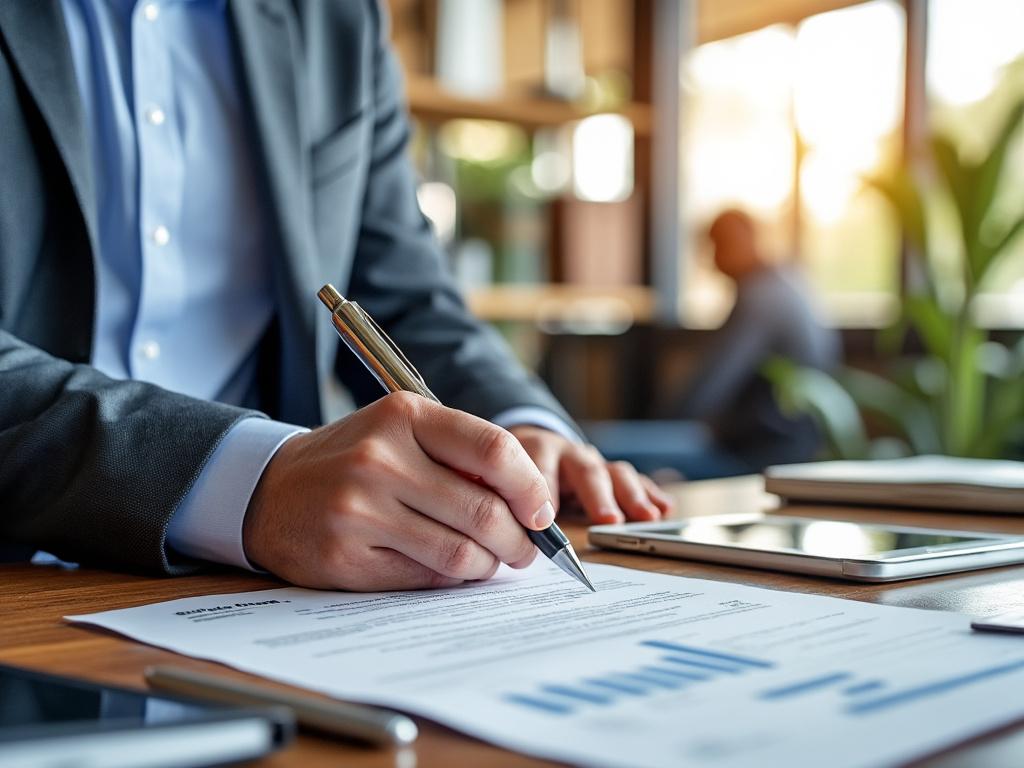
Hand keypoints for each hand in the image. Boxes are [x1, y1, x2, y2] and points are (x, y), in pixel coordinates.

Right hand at [244, 393, 553, 590]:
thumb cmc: (352, 459)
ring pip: (460, 553)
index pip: (493, 451)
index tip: (542, 513)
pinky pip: (424, 578)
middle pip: (484, 511)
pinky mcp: (346, 556)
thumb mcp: (401, 432)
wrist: (269, 489)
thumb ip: (459, 455)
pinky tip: (445, 568)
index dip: (531, 488)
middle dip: (519, 541)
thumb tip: (528, 505)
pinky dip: (448, 579)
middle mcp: (381, 459)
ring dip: (487, 565)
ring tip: (489, 561)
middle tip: (525, 551)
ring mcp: (360, 509)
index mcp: (404, 416)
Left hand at [508, 426, 673, 523]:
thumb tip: (514, 538)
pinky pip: (637, 481)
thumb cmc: (516, 476)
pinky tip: (665, 509)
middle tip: (609, 521)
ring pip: (616, 474)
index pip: (539, 468)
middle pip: (586, 470)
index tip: (549, 521)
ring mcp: (595, 463)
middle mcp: (570, 454)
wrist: (533, 448)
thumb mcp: (505, 483)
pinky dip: (651, 494)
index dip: (545, 492)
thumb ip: (508, 504)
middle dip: (598, 496)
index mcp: (536, 451)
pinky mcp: (614, 474)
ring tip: (648, 518)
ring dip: (632, 496)